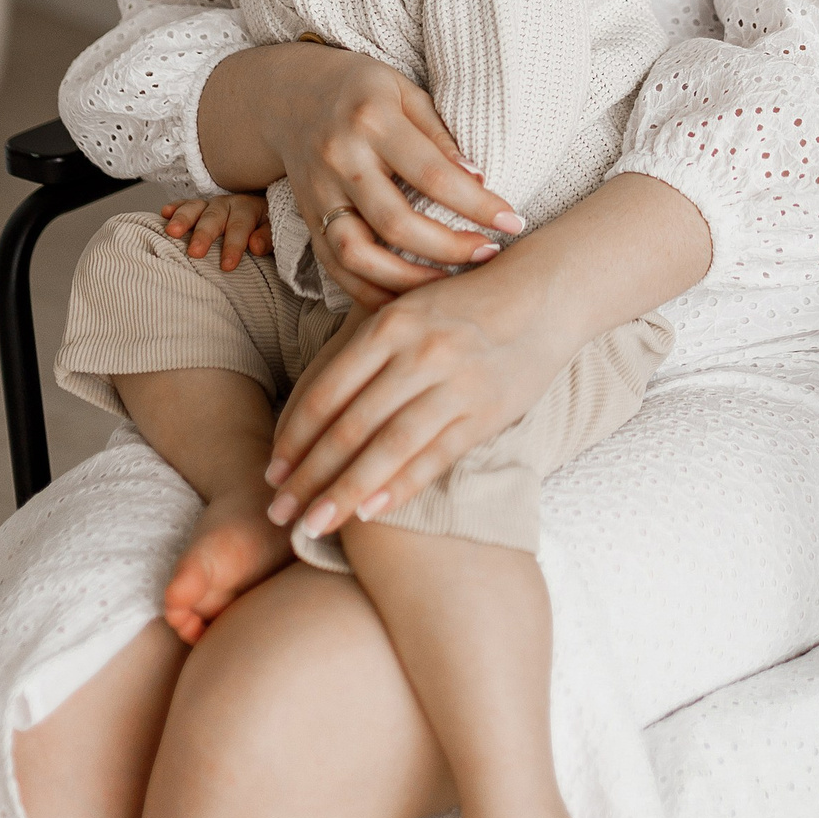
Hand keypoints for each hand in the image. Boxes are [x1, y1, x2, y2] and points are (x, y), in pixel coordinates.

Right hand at [159, 194, 271, 269]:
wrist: (261, 212)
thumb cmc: (264, 228)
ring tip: (171, 232)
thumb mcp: (274, 230)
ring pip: (195, 208)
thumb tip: (256, 246)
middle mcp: (227, 204)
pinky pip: (184, 205)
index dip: (234, 245)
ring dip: (183, 219)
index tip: (227, 266)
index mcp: (248, 209)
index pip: (240, 226)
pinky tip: (164, 214)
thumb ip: (268, 237)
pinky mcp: (197, 208)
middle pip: (214, 217)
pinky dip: (174, 209)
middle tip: (194, 252)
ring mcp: (209, 205)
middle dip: (204, 234)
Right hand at [199, 42, 523, 303]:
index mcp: (372, 120)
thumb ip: (439, 137)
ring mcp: (318, 194)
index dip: (476, 205)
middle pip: (396, 223)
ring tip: (450, 285)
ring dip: (407, 281)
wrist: (290, 96)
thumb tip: (478, 181)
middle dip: (450, 248)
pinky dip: (369, 291)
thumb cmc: (362, 91)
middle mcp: (340, 160)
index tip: (512, 221)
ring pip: (357, 255)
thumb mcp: (406, 93)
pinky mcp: (307, 219)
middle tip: (489, 254)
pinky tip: (406, 297)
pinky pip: (335, 268)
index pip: (432, 175)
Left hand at [262, 263, 560, 541]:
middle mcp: (419, 354)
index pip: (327, 392)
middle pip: (349, 426)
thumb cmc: (466, 303)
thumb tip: (313, 407)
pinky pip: (434, 458)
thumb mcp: (410, 308)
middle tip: (279, 511)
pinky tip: (368, 513)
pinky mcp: (486, 412)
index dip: (294, 437)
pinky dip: (399, 487)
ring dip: (344, 493)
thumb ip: (368, 350)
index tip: (272, 472)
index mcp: (391, 325)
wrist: (546, 292)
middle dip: (308, 475)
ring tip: (313, 525)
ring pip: (387, 449)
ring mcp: (455, 385)